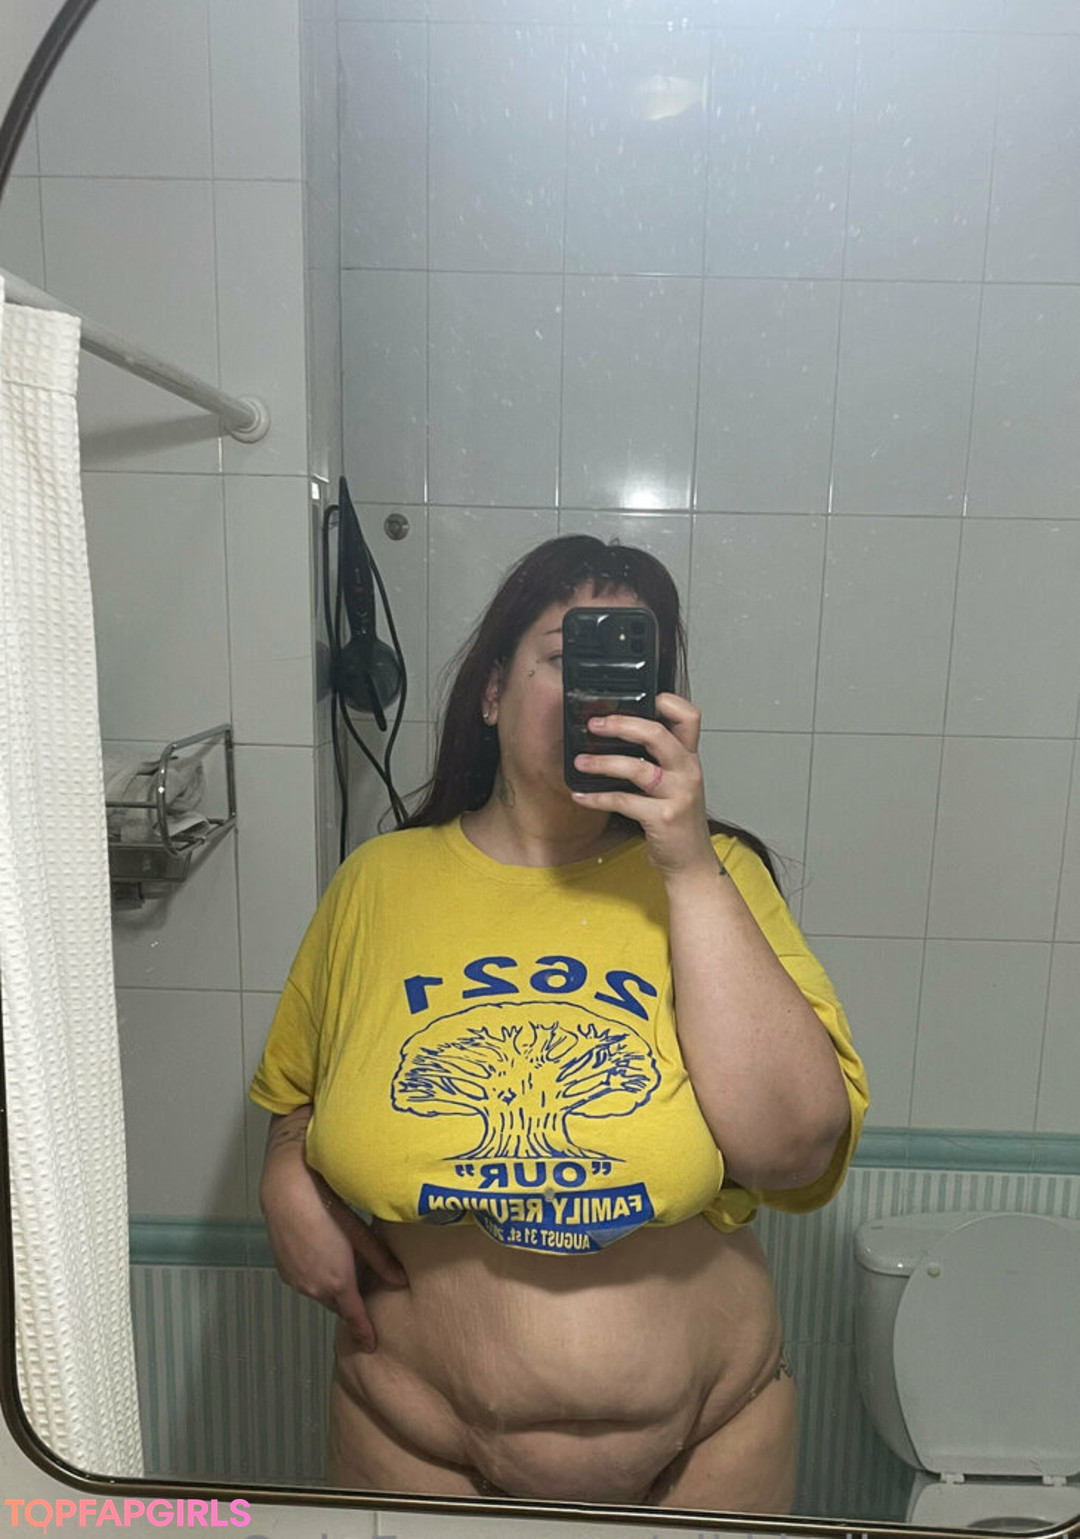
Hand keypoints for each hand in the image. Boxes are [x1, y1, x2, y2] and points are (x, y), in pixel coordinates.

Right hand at [261, 1146, 407, 1351]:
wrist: (286, 1193)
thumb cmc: (327, 1208)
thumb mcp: (359, 1233)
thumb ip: (381, 1260)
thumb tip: (401, 1281)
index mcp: (338, 1283)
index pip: (354, 1317)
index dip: (363, 1332)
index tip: (370, 1346)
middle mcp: (315, 1289)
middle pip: (337, 1305)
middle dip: (349, 1304)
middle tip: (363, 1294)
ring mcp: (297, 1281)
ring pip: (320, 1294)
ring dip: (332, 1290)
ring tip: (343, 1270)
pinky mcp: (284, 1270)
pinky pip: (305, 1283)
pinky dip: (316, 1279)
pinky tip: (322, 1257)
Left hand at [570, 692, 717, 878]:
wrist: (692, 863)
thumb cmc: (678, 821)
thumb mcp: (677, 783)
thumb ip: (659, 759)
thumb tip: (619, 734)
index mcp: (690, 758)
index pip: (689, 716)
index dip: (666, 701)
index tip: (635, 699)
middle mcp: (687, 772)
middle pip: (657, 734)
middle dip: (621, 724)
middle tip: (594, 724)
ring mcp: (677, 795)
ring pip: (637, 768)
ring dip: (602, 762)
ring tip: (580, 762)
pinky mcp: (662, 818)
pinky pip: (624, 801)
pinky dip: (598, 797)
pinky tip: (581, 796)